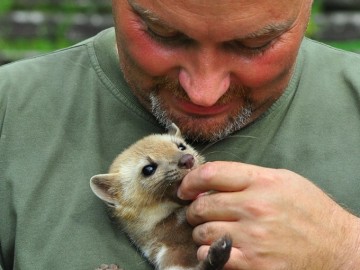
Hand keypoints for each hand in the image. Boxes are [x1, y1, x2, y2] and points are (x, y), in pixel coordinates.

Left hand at [178, 161, 359, 269]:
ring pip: (203, 231)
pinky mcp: (253, 263)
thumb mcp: (283, 180)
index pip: (211, 173)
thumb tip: (213, 181)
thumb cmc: (311, 210)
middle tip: (197, 213)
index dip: (190, 180)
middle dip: (193, 209)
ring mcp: (253, 236)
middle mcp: (254, 206)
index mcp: (262, 181)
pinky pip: (212, 256)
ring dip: (200, 231)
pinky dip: (207, 252)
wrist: (338, 247)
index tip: (186, 188)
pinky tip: (215, 248)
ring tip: (207, 231)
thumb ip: (248, 177)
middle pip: (203, 204)